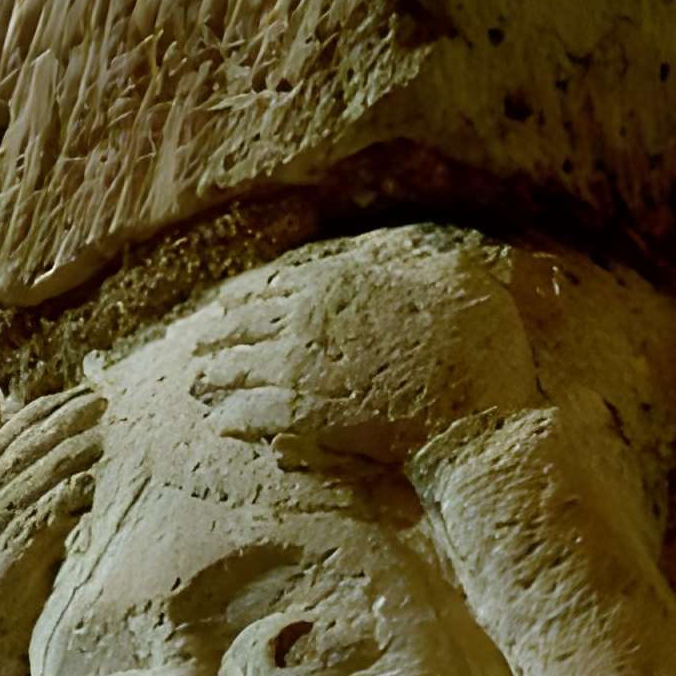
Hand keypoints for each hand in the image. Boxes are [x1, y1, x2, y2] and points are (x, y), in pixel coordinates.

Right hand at [0, 387, 104, 675]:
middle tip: (105, 403)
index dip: (52, 408)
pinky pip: (27, 532)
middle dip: (62, 424)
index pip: (14, 431)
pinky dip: (56, 508)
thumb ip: (50, 477)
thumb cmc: (23, 572)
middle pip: (19, 452)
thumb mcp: (31, 515)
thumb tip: (99, 433)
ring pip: (23, 486)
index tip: (93, 389)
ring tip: (103, 439)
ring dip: (62, 459)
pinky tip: (88, 491)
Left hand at [190, 242, 540, 466]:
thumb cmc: (478, 349)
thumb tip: (401, 251)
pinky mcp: (305, 417)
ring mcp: (302, 370)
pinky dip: (233, 418)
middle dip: (219, 335)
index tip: (229, 303)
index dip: (247, 296)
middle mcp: (309, 321)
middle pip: (246, 325)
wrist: (474, 415)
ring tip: (198, 384)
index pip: (276, 284)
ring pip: (239, 369)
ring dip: (215, 376)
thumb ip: (419, 262)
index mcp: (340, 284)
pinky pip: (253, 415)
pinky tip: (221, 424)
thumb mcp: (457, 281)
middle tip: (199, 345)